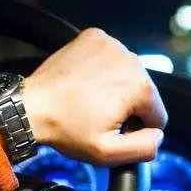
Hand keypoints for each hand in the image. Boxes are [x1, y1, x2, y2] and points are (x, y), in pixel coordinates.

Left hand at [20, 28, 167, 165]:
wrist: (32, 106)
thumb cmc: (66, 129)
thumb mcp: (109, 153)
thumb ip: (144, 148)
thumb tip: (158, 137)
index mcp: (140, 87)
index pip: (158, 116)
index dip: (138, 130)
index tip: (114, 130)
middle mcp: (131, 60)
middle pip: (144, 93)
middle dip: (127, 107)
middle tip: (99, 116)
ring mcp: (112, 45)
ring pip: (129, 75)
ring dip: (116, 88)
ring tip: (90, 100)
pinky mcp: (95, 38)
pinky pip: (112, 58)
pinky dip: (103, 70)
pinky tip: (87, 83)